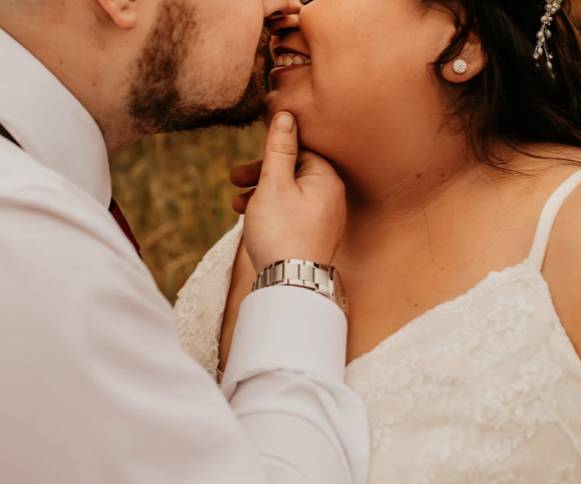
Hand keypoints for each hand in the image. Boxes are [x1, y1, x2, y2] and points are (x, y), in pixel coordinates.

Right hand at [231, 112, 346, 272]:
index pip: (301, 149)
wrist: (291, 283)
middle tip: (234, 177)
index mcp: (327, 178)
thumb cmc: (281, 231)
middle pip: (293, 171)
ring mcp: (325, 217)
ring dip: (261, 193)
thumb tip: (286, 114)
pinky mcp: (315, 234)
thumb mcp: (274, 183)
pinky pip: (292, 212)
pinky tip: (250, 219)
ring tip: (236, 204)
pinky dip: (271, 210)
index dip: (273, 148)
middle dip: (261, 173)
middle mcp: (332, 195)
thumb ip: (279, 148)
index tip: (251, 152)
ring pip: (289, 193)